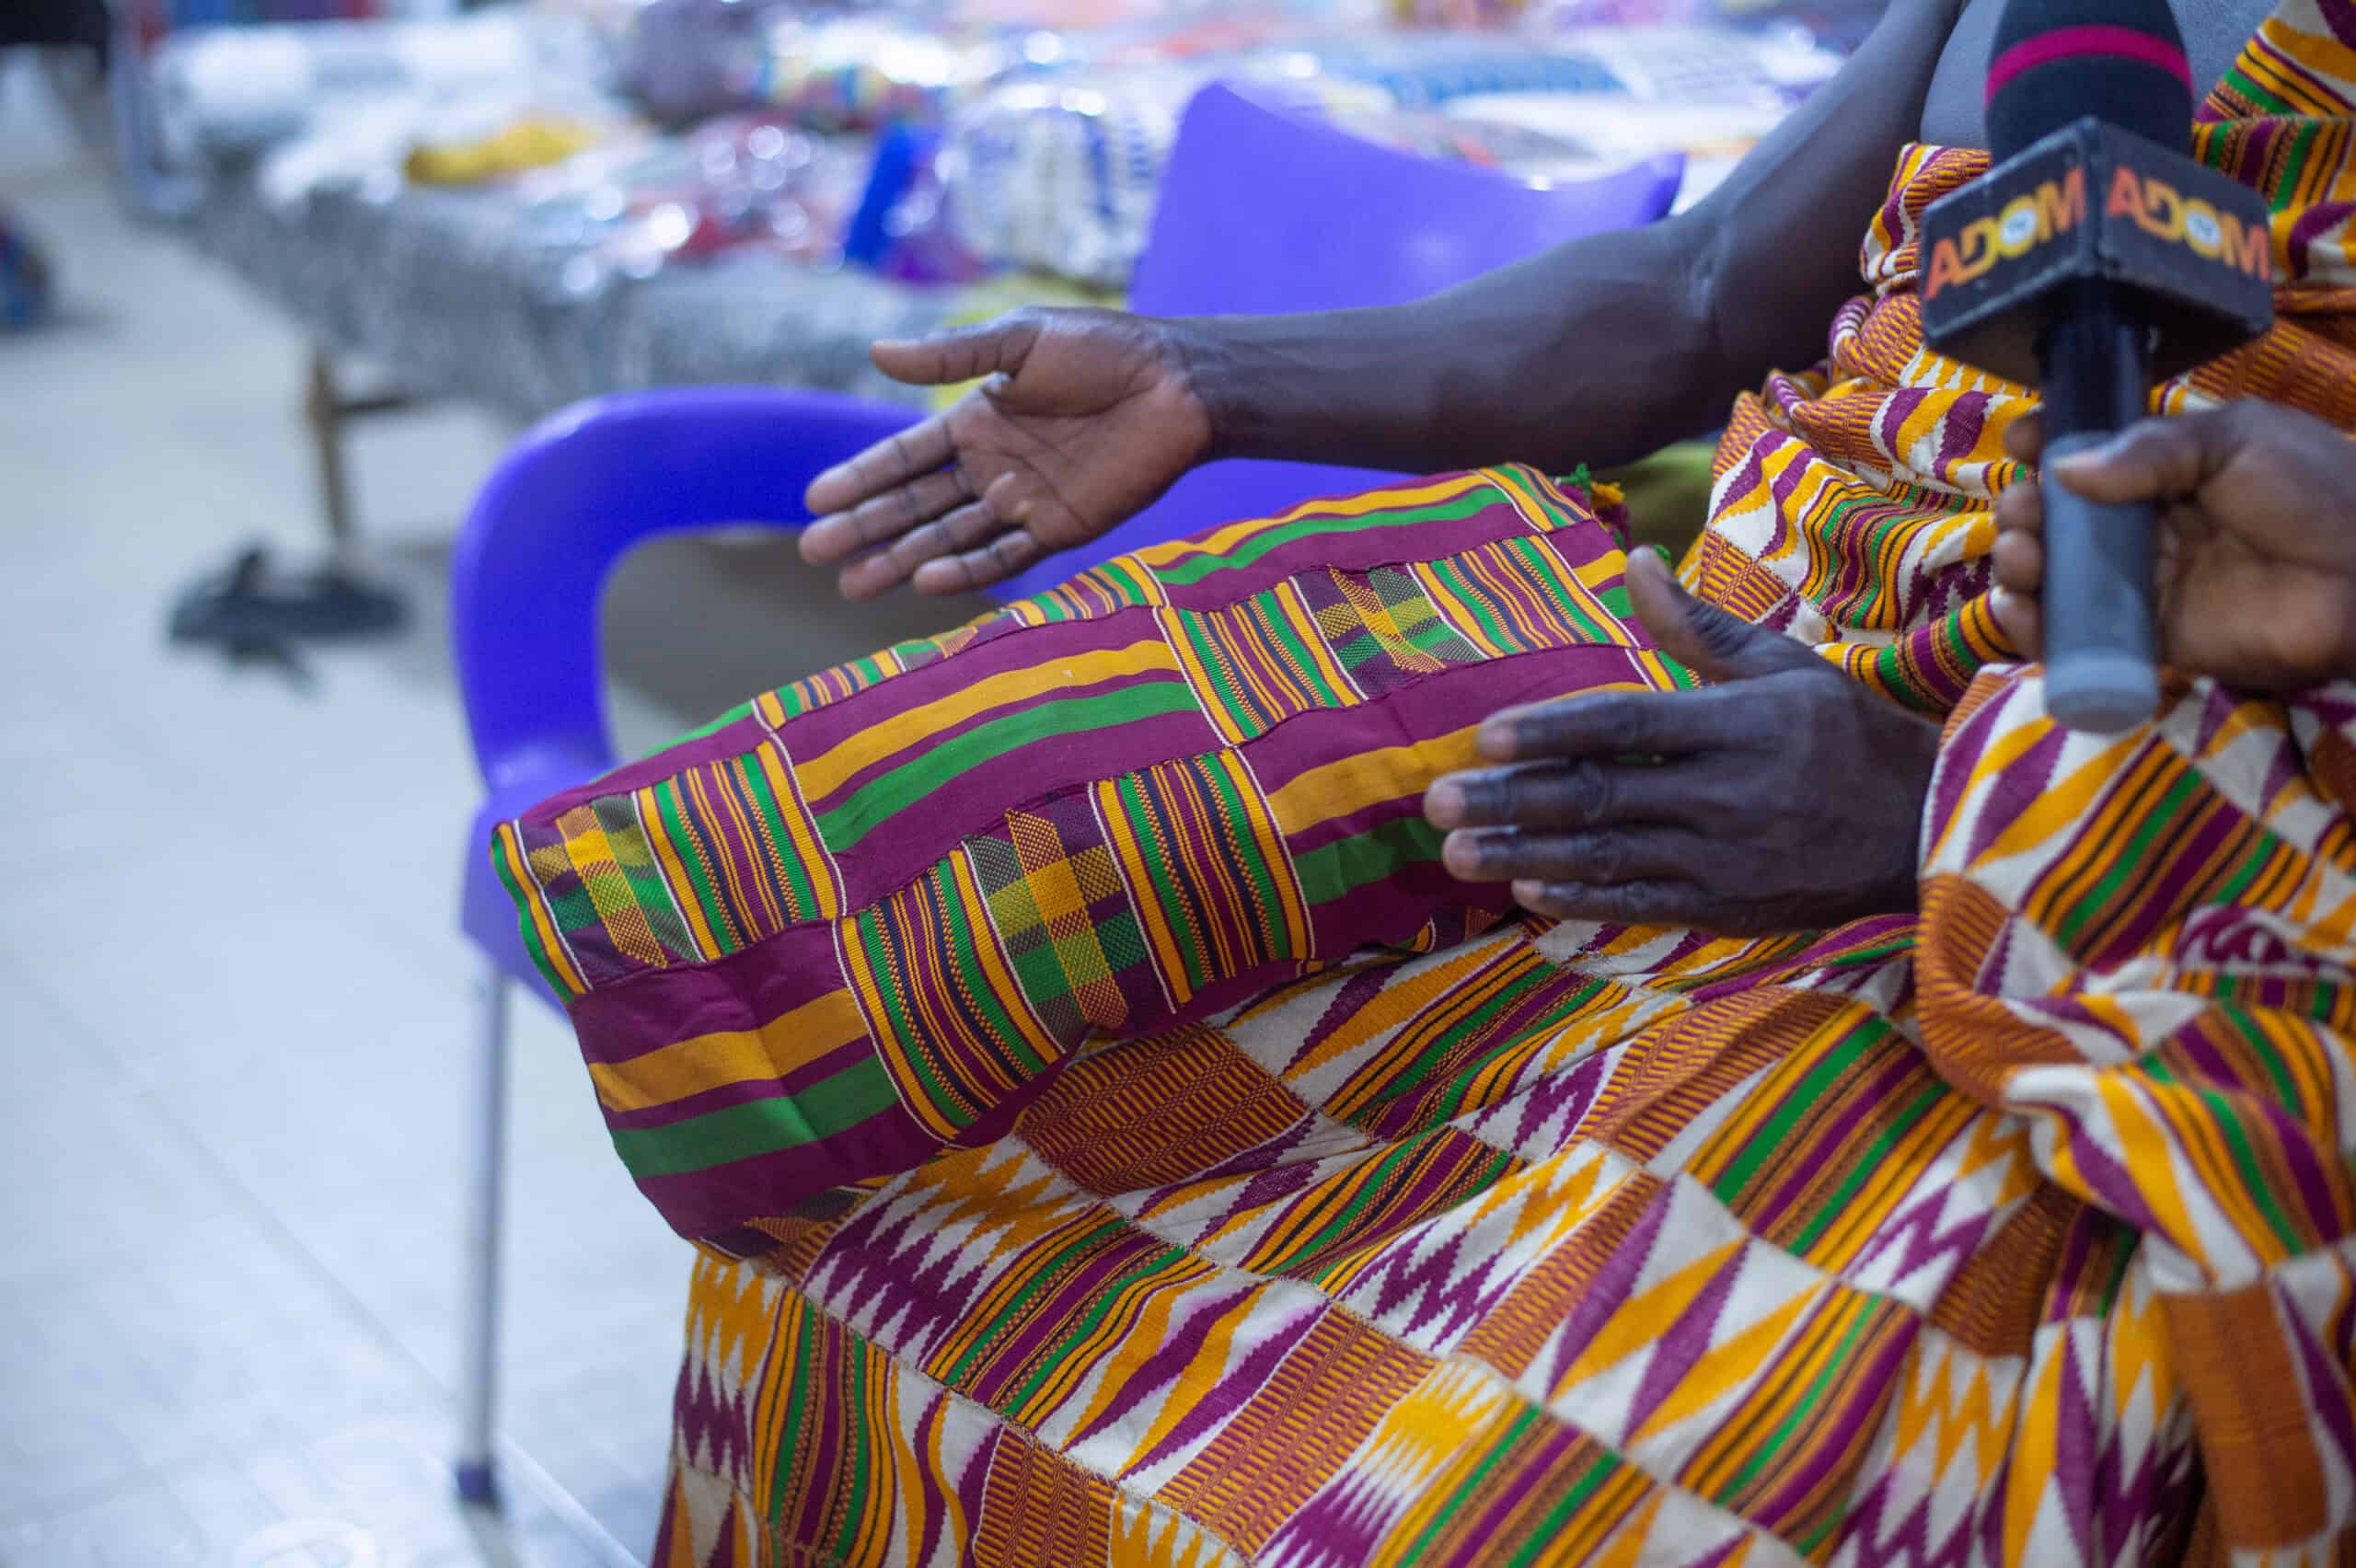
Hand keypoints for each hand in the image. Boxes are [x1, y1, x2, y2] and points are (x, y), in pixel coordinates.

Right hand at [800, 308, 1212, 598]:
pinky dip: (967, 570)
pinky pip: (1005, 556)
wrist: (1178, 385)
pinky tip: (926, 580)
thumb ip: (951, 356)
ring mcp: (1024, 501)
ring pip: (949, 537)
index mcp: (976, 419)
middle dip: (866, 527)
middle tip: (816, 552)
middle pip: (915, 504)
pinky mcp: (1061, 528)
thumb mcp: (1021, 339)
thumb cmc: (1104, 350)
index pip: (905, 456)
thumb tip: (875, 353)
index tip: (816, 500)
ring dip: (902, 559)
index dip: (862, 477)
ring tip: (853, 584)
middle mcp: (993, 465)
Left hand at [1423, 550, 1942, 932]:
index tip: (1485, 736)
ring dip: (1526, 856)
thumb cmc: (1844, 733)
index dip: (1552, 732)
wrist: (1926, 829)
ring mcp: (1726, 858)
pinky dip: (1583, 900)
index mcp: (1738, 723)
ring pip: (1609, 857)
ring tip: (1456, 854)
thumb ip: (1697, 624)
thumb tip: (1634, 557)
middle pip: (1602, 795)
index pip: (1627, 724)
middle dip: (1513, 801)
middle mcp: (1727, 794)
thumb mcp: (1781, 667)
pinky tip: (1525, 892)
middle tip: (1437, 801)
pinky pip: (1643, 905)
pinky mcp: (1729, 907)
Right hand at [1992, 399, 2355, 690]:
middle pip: (2056, 518)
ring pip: (2053, 576)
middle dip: (2022, 511)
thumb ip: (2151, 449)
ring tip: (2025, 557)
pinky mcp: (2146, 639)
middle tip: (2026, 514)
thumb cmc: (2311, 491)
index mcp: (2165, 469)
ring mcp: (2141, 584)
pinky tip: (2021, 610)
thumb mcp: (2236, 439)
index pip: (2087, 455)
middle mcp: (2144, 525)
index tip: (2023, 441)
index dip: (2046, 446)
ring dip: (2018, 564)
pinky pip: (2074, 638)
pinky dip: (2032, 629)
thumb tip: (2064, 470)